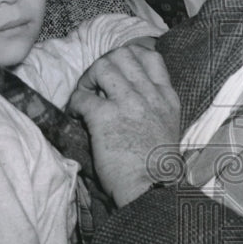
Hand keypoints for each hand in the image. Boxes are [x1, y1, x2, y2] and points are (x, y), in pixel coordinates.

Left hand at [69, 45, 180, 206]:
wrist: (152, 188)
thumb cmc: (157, 166)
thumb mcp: (168, 126)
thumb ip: (153, 106)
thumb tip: (124, 95)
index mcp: (166, 97)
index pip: (150, 56)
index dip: (128, 57)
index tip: (116, 71)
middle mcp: (149, 94)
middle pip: (122, 54)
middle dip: (103, 65)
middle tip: (95, 85)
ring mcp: (128, 103)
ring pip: (102, 66)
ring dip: (87, 79)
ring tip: (84, 98)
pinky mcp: (105, 117)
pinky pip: (82, 96)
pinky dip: (74, 103)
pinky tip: (76, 116)